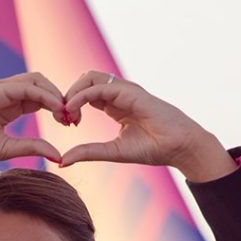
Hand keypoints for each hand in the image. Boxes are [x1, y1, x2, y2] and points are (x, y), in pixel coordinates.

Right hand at [0, 73, 66, 178]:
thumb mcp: (8, 148)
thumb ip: (32, 147)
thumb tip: (59, 155)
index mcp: (11, 105)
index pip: (42, 98)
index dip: (59, 108)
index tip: (71, 124)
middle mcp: (7, 93)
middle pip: (43, 85)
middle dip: (61, 99)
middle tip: (73, 119)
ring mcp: (0, 89)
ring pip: (36, 80)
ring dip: (55, 94)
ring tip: (65, 113)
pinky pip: (25, 87)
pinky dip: (43, 95)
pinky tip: (54, 108)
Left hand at [59, 72, 236, 181]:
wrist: (179, 146)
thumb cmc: (152, 148)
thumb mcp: (112, 151)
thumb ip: (88, 152)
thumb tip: (62, 161)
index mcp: (114, 105)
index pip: (85, 95)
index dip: (71, 106)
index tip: (65, 123)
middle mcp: (118, 94)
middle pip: (84, 82)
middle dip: (68, 96)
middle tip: (61, 117)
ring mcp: (124, 91)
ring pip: (89, 78)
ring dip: (73, 92)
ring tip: (66, 113)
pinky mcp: (130, 92)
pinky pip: (100, 87)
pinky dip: (82, 95)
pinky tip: (74, 109)